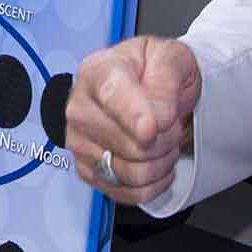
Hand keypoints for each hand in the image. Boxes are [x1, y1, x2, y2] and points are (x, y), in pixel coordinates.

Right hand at [68, 35, 202, 208]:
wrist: (150, 86)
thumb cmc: (155, 70)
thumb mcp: (171, 58)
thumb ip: (166, 80)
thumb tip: (159, 118)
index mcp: (98, 72)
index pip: (114, 98)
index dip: (135, 118)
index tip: (152, 131)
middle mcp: (80, 108)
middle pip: (131, 146)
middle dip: (166, 140)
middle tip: (172, 125)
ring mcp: (79, 142)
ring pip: (131, 174)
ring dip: (161, 163)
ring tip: (165, 143)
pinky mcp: (87, 170)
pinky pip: (126, 193)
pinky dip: (151, 185)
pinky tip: (157, 164)